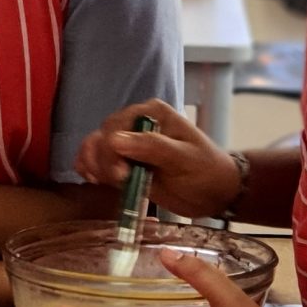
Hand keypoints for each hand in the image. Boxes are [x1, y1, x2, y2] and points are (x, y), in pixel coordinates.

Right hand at [75, 99, 240, 218]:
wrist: (216, 193)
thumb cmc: (206, 173)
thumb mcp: (184, 159)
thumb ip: (152, 147)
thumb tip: (114, 140)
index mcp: (151, 113)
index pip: (115, 128)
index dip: (111, 152)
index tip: (122, 175)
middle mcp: (135, 123)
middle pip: (101, 138)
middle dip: (103, 162)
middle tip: (120, 182)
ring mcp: (128, 143)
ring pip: (94, 148)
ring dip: (93, 165)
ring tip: (104, 182)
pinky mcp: (125, 161)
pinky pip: (96, 160)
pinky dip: (90, 169)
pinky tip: (95, 181)